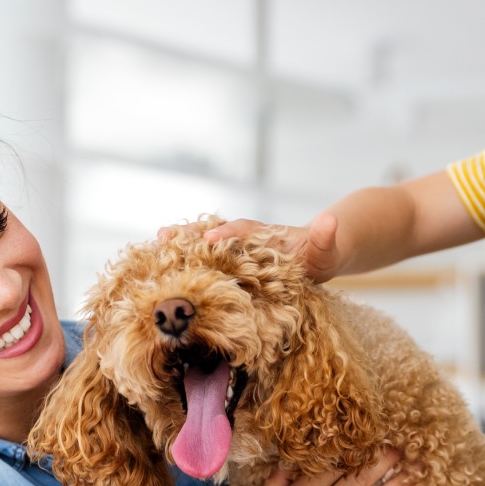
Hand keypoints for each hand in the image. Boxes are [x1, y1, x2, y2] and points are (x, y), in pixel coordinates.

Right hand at [161, 214, 344, 282]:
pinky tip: (163, 264)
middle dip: (190, 234)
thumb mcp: (329, 248)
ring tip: (154, 245)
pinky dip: (186, 258)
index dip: (226, 235)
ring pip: (204, 242)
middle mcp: (246, 237)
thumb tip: (330, 221)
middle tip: (164, 236)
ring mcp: (237, 247)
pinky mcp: (232, 260)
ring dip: (182, 244)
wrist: (319, 250)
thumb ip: (327, 237)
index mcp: (265, 234)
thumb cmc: (324, 253)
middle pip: (214, 231)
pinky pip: (206, 257)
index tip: (210, 240)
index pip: (243, 231)